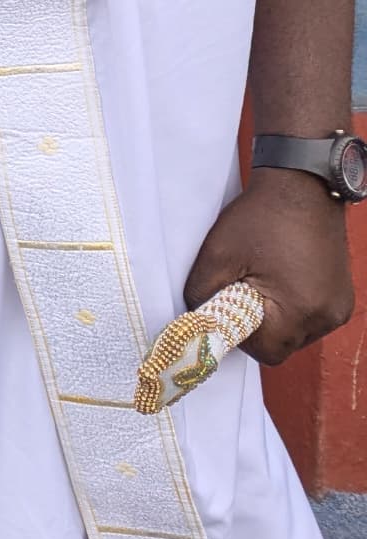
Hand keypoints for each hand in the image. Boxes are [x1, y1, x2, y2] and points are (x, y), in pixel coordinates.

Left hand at [184, 170, 354, 364]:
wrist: (302, 185)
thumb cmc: (260, 218)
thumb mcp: (217, 255)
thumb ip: (201, 295)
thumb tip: (198, 320)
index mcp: (300, 310)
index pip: (264, 352)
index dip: (238, 336)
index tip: (224, 310)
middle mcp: (327, 316)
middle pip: (282, 346)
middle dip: (255, 327)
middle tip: (239, 291)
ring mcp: (339, 306)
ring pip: (296, 333)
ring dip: (274, 318)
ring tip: (259, 279)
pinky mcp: (341, 296)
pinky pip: (310, 317)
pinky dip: (290, 307)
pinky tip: (277, 277)